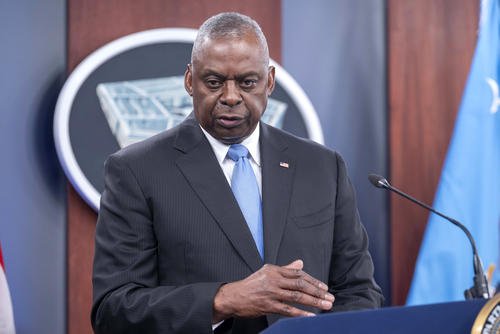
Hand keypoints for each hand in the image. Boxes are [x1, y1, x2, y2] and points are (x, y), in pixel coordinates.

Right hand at [212, 259, 333, 322]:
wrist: (233, 296)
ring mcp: (271, 293)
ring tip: (326, 305)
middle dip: (317, 291)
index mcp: (274, 270)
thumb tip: (300, 263)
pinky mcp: (268, 305)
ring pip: (296, 296)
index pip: (298, 274)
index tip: (324, 287)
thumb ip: (285, 269)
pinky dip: (301, 313)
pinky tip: (311, 316)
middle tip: (329, 297)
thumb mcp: (267, 272)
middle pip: (300, 284)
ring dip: (313, 301)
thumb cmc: (251, 285)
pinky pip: (288, 309)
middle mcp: (274, 279)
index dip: (313, 280)